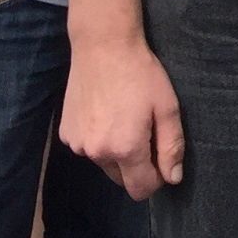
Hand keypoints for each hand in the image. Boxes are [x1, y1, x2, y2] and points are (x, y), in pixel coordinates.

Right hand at [61, 37, 183, 200]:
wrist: (103, 48)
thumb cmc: (142, 75)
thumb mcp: (168, 108)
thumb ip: (171, 147)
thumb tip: (173, 179)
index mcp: (124, 149)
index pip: (140, 188)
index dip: (157, 179)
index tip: (162, 158)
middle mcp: (96, 153)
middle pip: (122, 179)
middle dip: (137, 165)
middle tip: (146, 132)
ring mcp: (76, 145)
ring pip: (104, 164)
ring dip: (117, 152)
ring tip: (125, 118)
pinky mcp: (65, 134)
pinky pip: (89, 148)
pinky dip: (100, 140)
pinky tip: (106, 114)